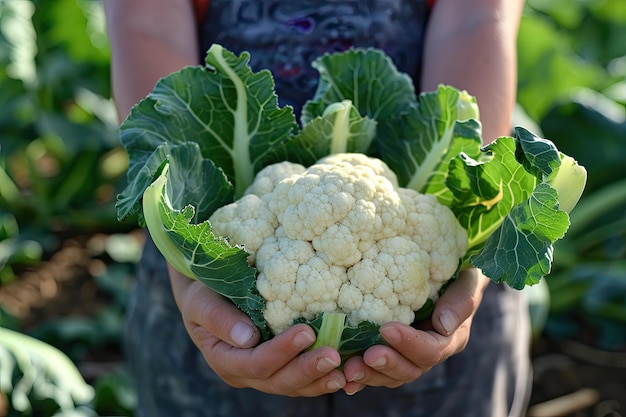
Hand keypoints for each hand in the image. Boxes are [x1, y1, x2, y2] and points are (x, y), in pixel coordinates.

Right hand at [168, 265, 346, 395]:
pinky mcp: (280, 367)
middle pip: (278, 381)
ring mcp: (264, 374)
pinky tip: (345, 371)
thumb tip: (248, 338)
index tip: (306, 332)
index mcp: (225, 359)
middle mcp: (245, 374)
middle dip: (306, 369)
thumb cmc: (204, 294)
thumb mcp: (201, 302)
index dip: (281, 352)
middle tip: (333, 355)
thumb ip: (220, 319)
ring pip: (294, 386)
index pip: (255, 363)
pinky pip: (303, 380)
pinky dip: (323, 378)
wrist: (208, 296)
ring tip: (345, 371)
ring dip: (319, 380)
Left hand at [342, 268, 489, 394]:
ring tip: (348, 370)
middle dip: (386, 364)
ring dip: (369, 375)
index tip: (387, 329)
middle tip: (365, 357)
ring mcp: (408, 355)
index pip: (431, 350)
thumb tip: (442, 325)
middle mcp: (429, 352)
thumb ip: (461, 302)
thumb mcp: (467, 282)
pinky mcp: (390, 351)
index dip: (409, 344)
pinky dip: (361, 377)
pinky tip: (342, 379)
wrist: (446, 273)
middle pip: (409, 370)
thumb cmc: (458, 273)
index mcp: (450, 338)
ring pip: (391, 376)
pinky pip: (376, 371)